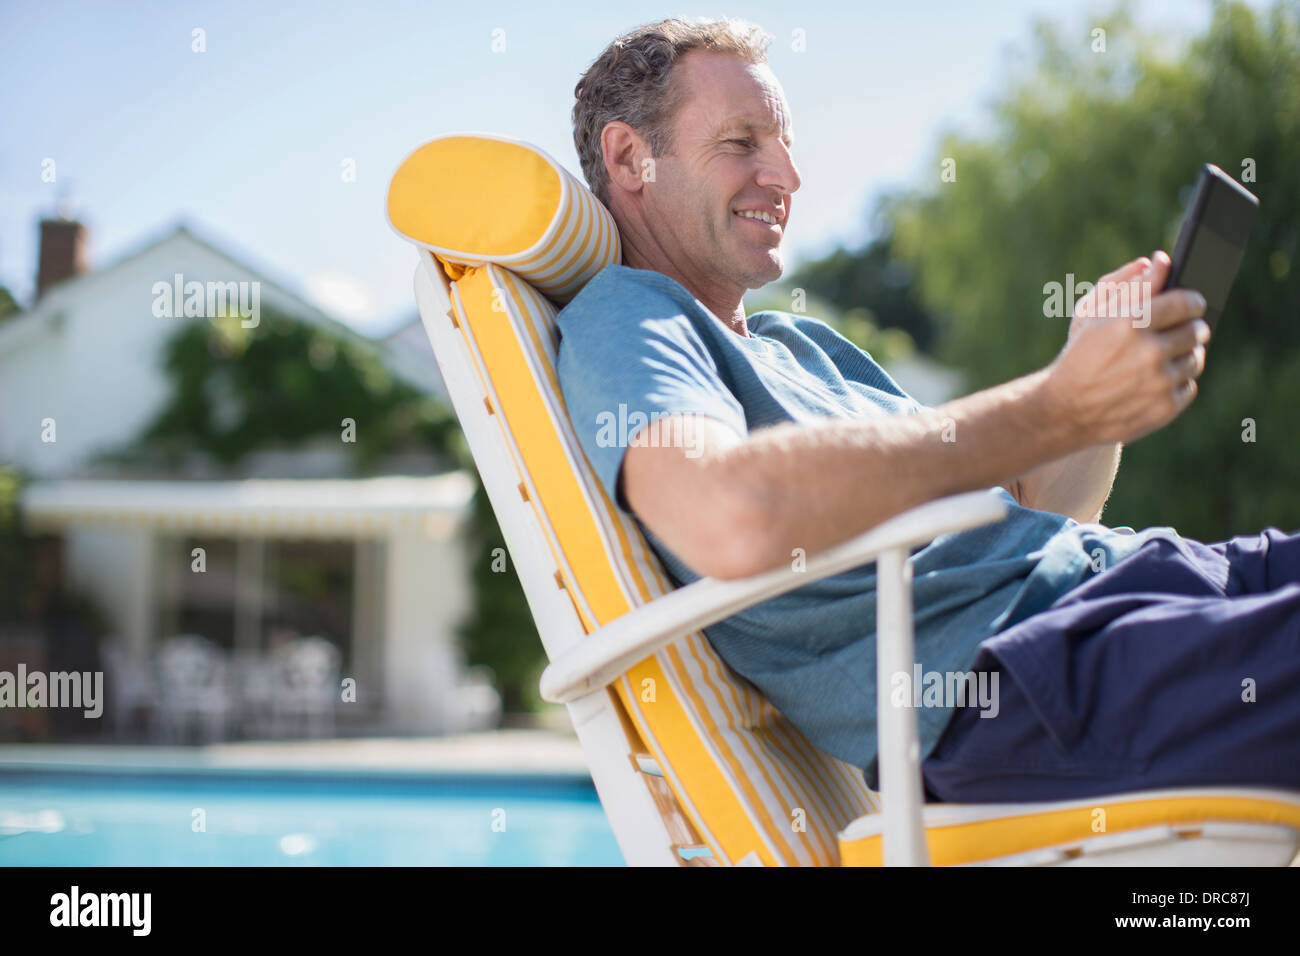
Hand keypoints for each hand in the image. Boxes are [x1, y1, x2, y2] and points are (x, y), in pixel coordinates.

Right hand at [1047, 250, 1211, 444]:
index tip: (1192, 302)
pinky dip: (1176, 383)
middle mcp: (1151, 352)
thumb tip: (1160, 261)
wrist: (1065, 409)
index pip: (1186, 301)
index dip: (1192, 300)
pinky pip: (1189, 387)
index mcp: (1132, 322)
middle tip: (1177, 330)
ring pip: (1196, 359)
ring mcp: (1161, 382)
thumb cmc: (1079, 355)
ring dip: (1184, 355)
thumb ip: (1126, 282)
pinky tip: (1156, 381)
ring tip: (1164, 357)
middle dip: (1189, 327)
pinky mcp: (1166, 407)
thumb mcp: (1091, 312)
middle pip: (1197, 330)